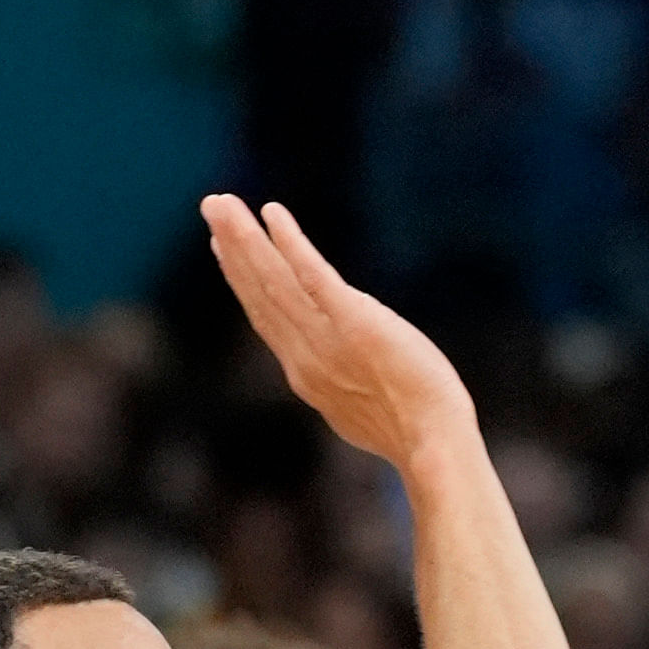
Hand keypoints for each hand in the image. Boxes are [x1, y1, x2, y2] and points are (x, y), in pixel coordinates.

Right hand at [201, 194, 478, 469]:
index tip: (224, 247)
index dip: (242, 280)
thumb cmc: (418, 435)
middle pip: (260, 292)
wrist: (436, 446)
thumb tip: (348, 371)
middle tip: (212, 206)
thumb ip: (347, 382)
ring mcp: (327, 340)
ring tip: (223, 203)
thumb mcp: (366, 410)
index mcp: (307, 375)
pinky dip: (291, 245)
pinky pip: (314, 277)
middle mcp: (306, 356)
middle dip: (234, 247)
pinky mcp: (355, 325)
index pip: (266, 317)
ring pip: (275, 280)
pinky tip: (273, 214)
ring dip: (245, 238)